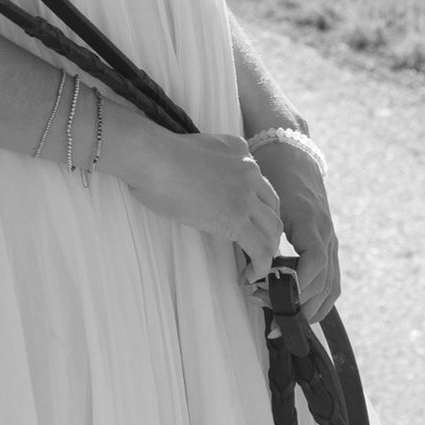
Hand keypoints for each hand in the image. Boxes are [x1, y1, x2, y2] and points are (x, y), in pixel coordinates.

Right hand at [121, 129, 282, 286]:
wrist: (151, 157)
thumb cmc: (157, 155)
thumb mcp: (197, 148)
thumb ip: (211, 163)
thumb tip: (201, 184)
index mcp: (238, 150)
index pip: (258, 183)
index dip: (255, 207)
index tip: (245, 222)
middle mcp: (248, 169)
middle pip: (272, 206)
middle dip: (267, 229)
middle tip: (253, 246)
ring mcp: (245, 194)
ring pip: (273, 229)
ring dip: (267, 249)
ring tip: (254, 265)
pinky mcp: (235, 219)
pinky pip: (261, 249)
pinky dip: (261, 267)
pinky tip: (250, 276)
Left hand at [250, 137, 339, 323]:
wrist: (293, 152)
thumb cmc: (276, 172)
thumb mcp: (268, 196)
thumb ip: (262, 229)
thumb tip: (250, 265)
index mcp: (311, 222)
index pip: (315, 263)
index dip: (296, 283)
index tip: (268, 290)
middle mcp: (327, 235)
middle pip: (323, 283)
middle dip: (296, 303)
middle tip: (262, 304)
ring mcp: (331, 241)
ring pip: (330, 287)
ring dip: (308, 307)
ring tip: (280, 318)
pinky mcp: (328, 244)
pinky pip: (331, 280)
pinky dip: (320, 299)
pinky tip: (301, 310)